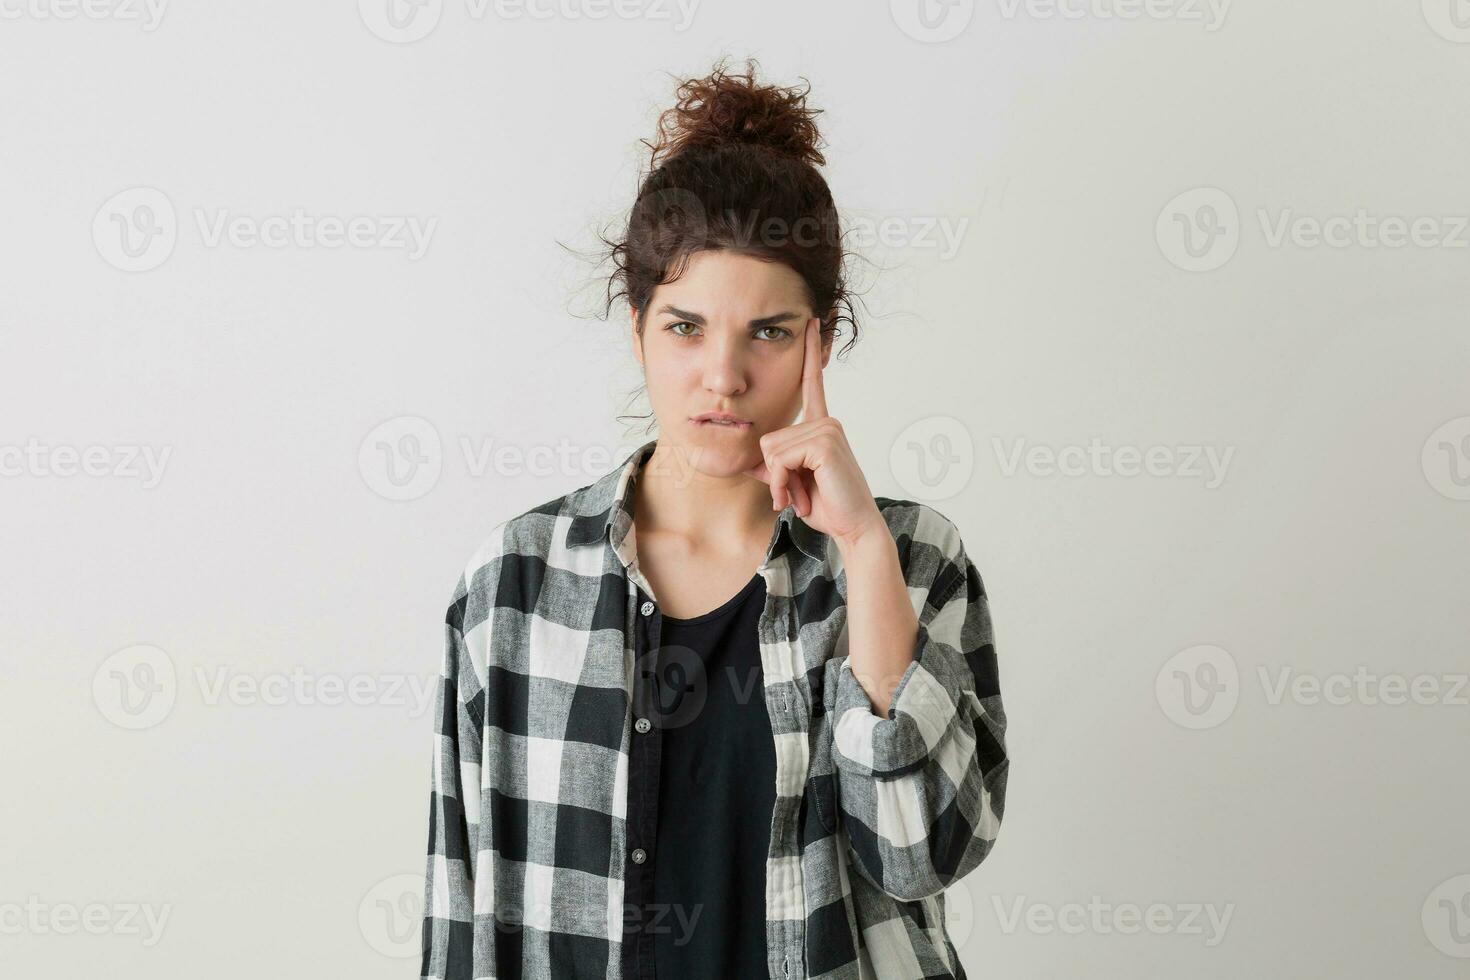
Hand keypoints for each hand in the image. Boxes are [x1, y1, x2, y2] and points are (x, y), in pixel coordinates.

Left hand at [741, 317, 885, 551]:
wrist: (853, 526)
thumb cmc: (827, 506)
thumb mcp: (791, 483)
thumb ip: (771, 467)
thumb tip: (746, 462)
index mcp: (821, 425)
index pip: (812, 382)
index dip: (810, 351)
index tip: (812, 320)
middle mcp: (826, 421)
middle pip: (768, 436)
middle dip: (774, 472)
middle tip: (797, 491)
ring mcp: (827, 428)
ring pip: (771, 448)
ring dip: (778, 480)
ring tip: (801, 493)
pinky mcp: (824, 442)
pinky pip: (779, 458)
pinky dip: (782, 482)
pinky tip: (801, 495)